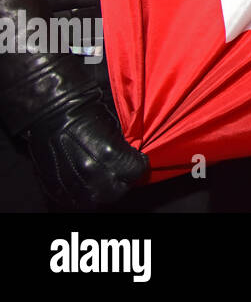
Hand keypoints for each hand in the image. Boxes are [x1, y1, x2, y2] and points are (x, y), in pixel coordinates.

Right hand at [0, 45, 147, 209]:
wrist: (52, 110)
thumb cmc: (86, 111)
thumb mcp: (117, 124)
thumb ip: (126, 146)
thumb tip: (133, 157)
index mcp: (110, 155)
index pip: (136, 171)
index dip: (138, 164)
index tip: (136, 158)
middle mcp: (92, 174)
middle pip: (117, 190)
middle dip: (122, 179)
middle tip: (120, 169)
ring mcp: (72, 183)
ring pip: (96, 198)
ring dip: (102, 188)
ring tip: (102, 175)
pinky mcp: (56, 188)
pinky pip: (74, 200)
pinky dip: (82, 192)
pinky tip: (85, 179)